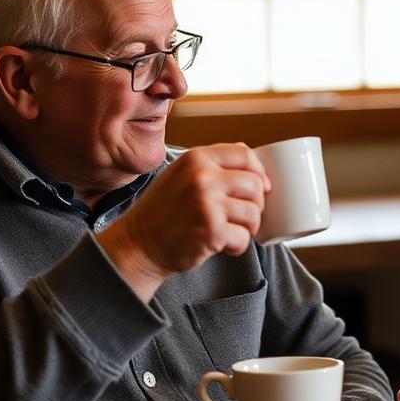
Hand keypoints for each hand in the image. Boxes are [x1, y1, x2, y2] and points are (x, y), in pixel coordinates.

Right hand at [97, 143, 269, 301]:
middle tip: (242, 217)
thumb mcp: (180, 174)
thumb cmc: (162, 211)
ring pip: (253, 213)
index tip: (261, 186)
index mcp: (196, 159)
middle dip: (256, 204)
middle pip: (255, 185)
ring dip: (247, 228)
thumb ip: (211, 165)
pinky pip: (243, 237)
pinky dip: (237, 246)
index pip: (244, 154)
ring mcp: (206, 204)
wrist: (138, 244)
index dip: (259, 172)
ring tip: (229, 232)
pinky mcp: (211, 231)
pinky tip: (222, 246)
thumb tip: (252, 161)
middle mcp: (202, 177)